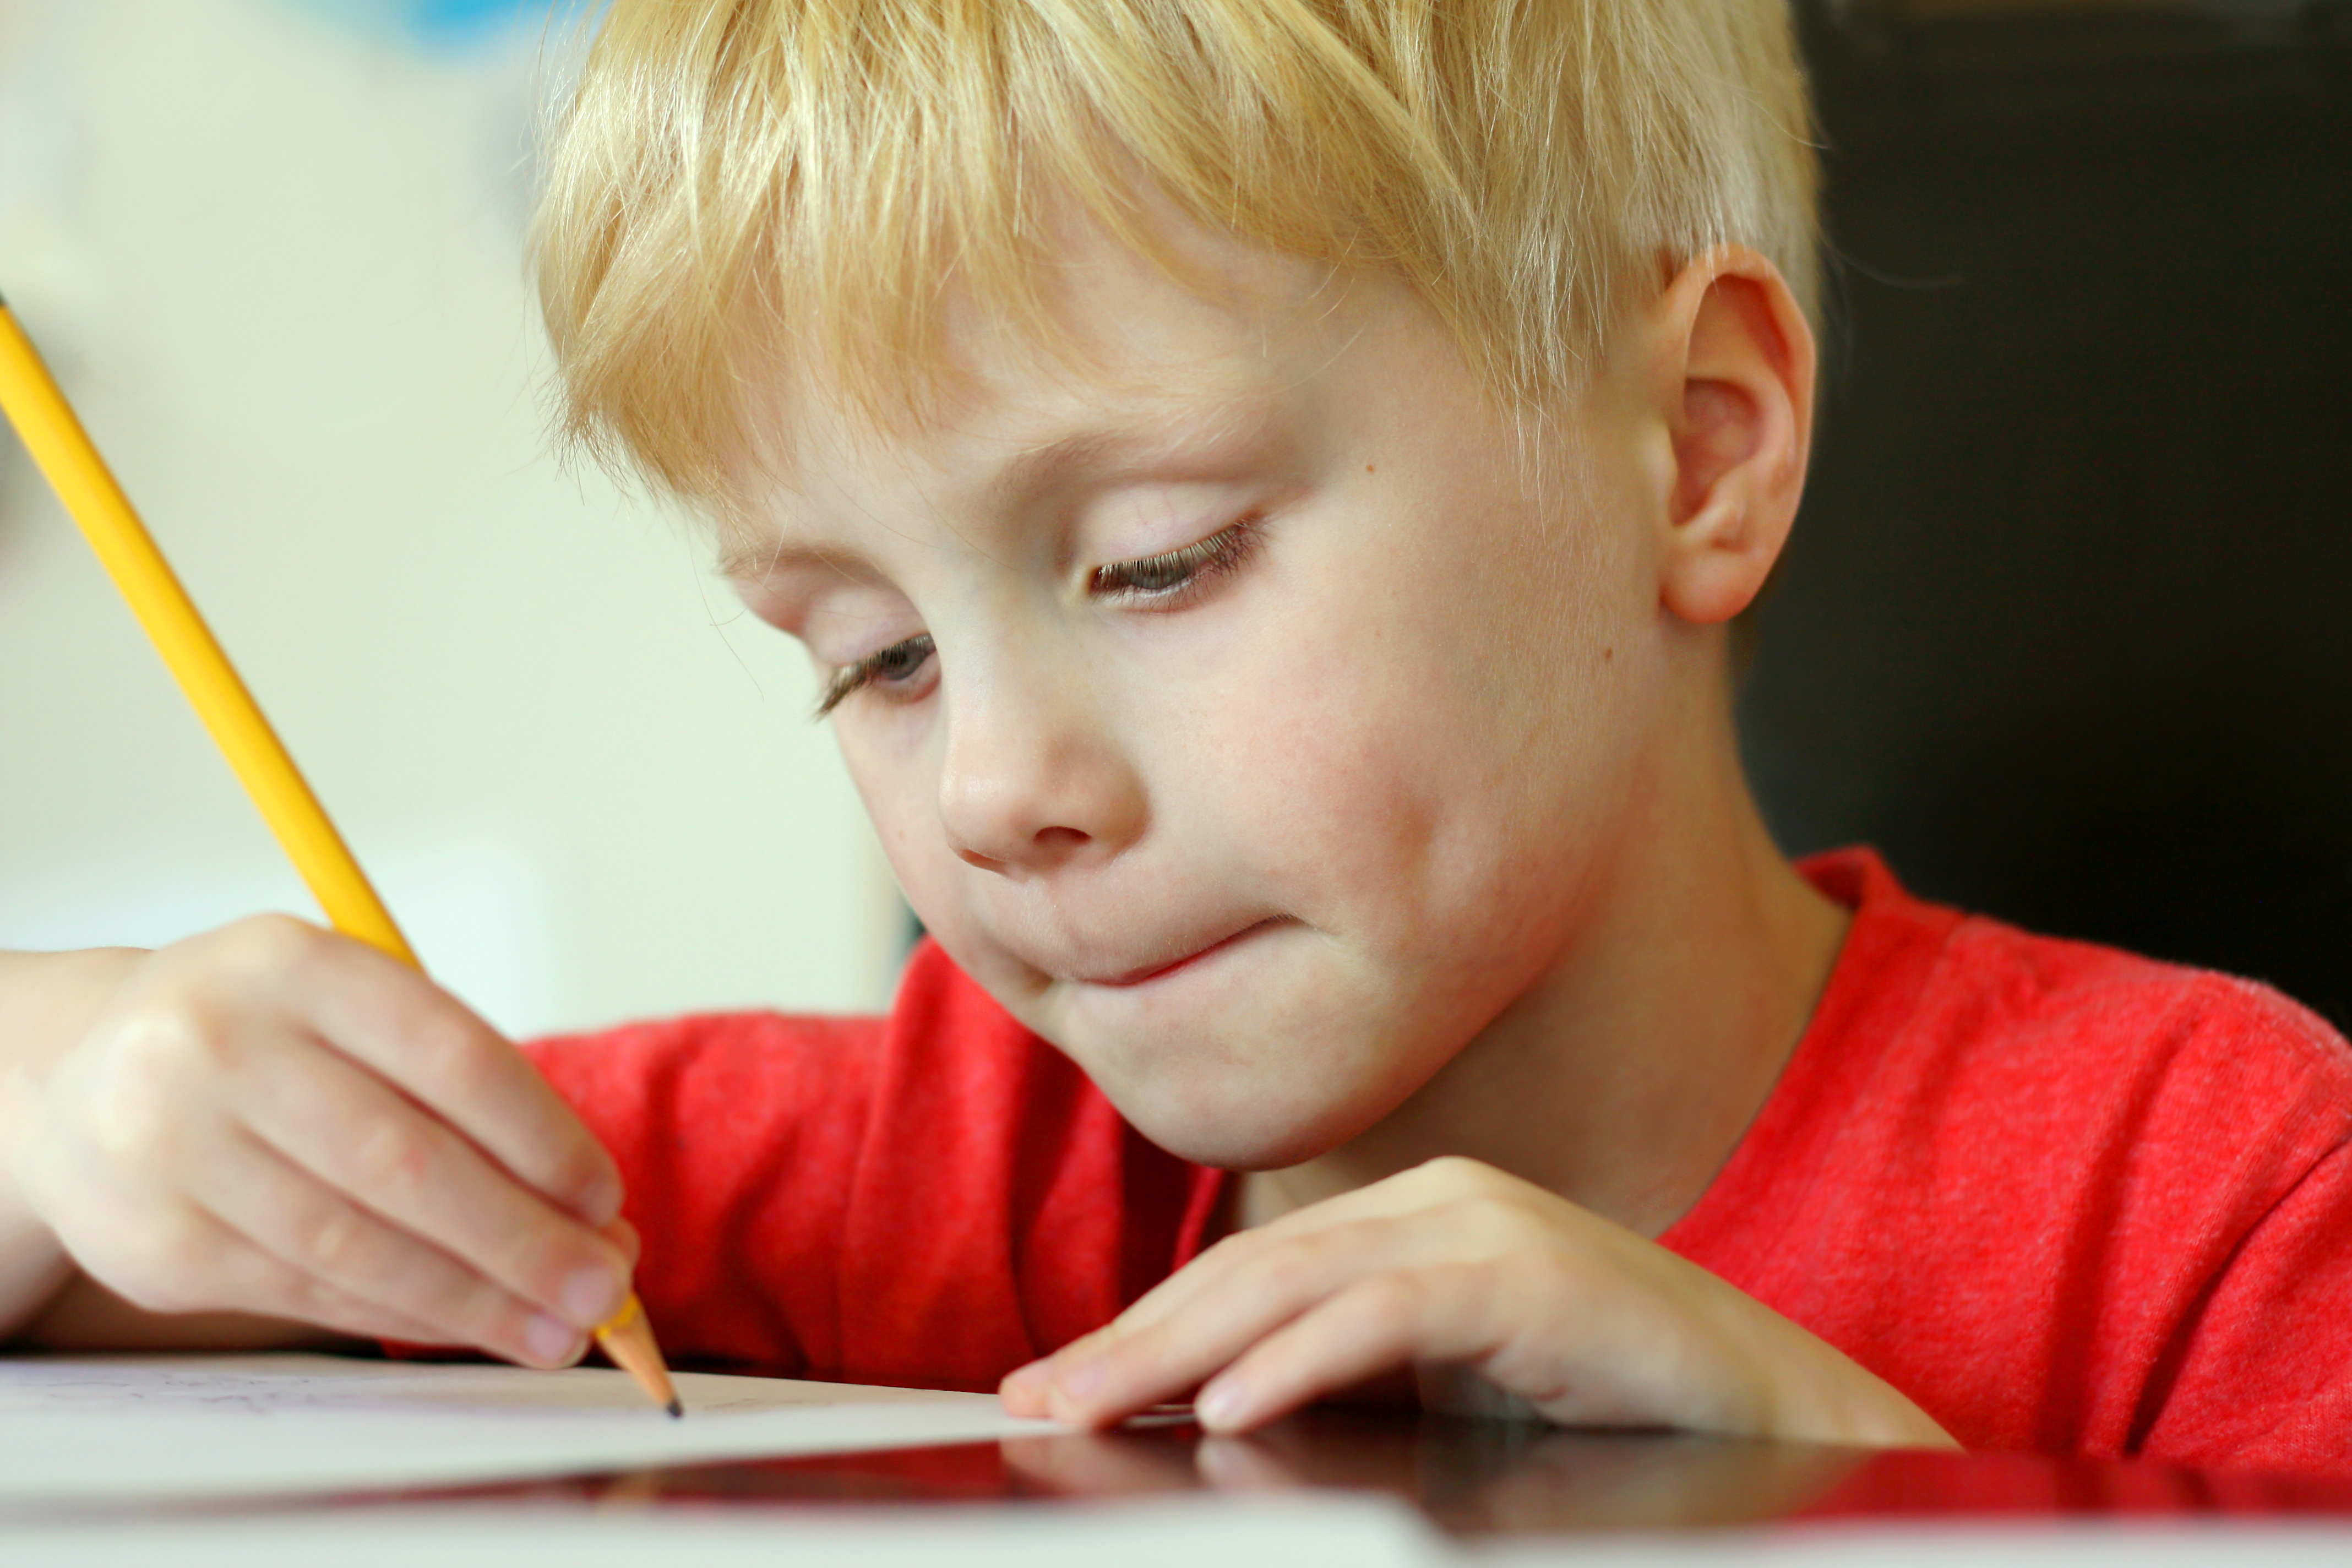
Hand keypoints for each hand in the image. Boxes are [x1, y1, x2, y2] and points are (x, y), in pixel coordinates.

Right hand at [5, 916, 634, 1365]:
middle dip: (522, 1240)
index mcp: (294, 965)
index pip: (449, 1057)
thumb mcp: (353, 1015)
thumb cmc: (271, 1043)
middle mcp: (219, 1046)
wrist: (83, 1078)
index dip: (541, 1138)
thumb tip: (594, 1219)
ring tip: (558, 1331)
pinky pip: (308, 1292)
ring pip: (356, 1245)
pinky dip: (403, 1316)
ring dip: (473, 1301)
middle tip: (605, 1290)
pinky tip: (469, 1326)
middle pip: (404, 1164)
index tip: (604, 1200)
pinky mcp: (156, 1241)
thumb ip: (465, 1097)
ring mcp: (173, 1146)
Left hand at [1000, 1156, 1954, 1447]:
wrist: (1779, 1418)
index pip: (1245, 1277)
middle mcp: (1439, 1203)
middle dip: (1129, 1342)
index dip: (1138, 1331)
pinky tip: (1233, 1407)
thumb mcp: (1445, 1397)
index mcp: (1412, 1221)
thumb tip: (1211, 1418)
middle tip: (1033, 1402)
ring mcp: (1488, 1227)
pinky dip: (1305, 1360)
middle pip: (1248, 1273)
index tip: (1048, 1387)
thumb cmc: (1609, 1410)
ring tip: (1093, 1407)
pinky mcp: (1536, 1275)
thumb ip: (1347, 1387)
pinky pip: (1394, 1315)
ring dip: (1182, 1351)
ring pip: (1297, 1284)